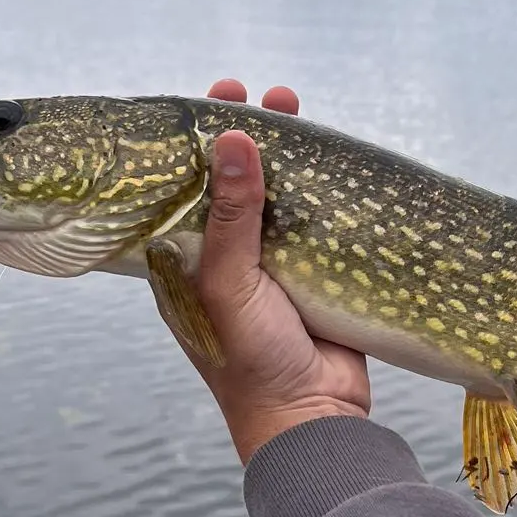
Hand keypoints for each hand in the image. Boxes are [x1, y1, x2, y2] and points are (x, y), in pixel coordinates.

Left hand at [164, 79, 370, 462]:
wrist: (311, 420)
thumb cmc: (249, 361)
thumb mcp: (230, 284)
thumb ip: (232, 215)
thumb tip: (235, 139)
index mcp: (186, 261)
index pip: (186, 187)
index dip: (199, 143)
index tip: (214, 100)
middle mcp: (224, 259)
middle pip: (234, 183)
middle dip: (248, 137)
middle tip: (262, 96)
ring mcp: (270, 266)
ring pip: (276, 197)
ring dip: (286, 155)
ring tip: (295, 107)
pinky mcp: (312, 275)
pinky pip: (314, 222)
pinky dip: (320, 189)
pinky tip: (330, 158)